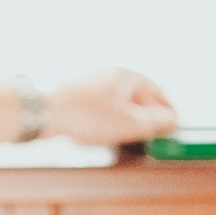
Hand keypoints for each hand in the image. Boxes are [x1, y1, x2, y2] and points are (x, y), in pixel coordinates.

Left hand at [48, 67, 176, 145]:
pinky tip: (100, 136)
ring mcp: (89, 86)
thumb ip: (157, 122)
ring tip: (125, 138)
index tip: (173, 128)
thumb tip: (171, 120)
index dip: (167, 112)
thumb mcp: (132, 123)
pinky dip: (104, 123)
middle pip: (136, 98)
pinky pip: (97, 111)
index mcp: (126, 76)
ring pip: (116, 106)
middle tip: (150, 136)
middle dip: (144, 119)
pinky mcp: (73, 98)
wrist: (42, 113)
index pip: (158, 92)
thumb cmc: (87, 115)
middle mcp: (107, 76)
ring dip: (124, 123)